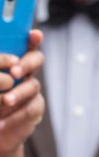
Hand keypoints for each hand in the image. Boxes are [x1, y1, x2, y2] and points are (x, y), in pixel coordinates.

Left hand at [0, 29, 43, 154]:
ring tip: (5, 101)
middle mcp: (24, 72)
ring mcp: (31, 90)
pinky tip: (0, 122)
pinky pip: (30, 109)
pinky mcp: (34, 108)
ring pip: (32, 86)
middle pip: (36, 60)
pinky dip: (14, 116)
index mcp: (11, 62)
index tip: (34, 34)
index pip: (25, 45)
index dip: (33, 39)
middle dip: (27, 64)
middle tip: (14, 72)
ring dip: (18, 93)